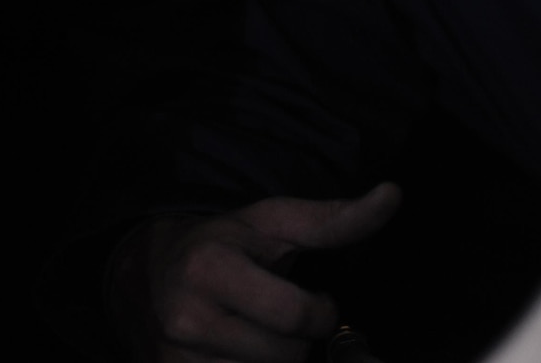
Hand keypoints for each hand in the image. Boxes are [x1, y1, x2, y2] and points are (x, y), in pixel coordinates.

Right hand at [118, 183, 401, 362]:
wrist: (147, 271)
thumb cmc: (224, 242)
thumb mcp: (274, 222)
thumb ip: (333, 219)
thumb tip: (393, 195)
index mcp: (211, 268)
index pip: (294, 317)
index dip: (320, 314)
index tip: (318, 305)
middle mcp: (187, 317)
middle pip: (283, 357)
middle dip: (297, 340)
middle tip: (281, 317)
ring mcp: (176, 357)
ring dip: (274, 361)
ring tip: (256, 330)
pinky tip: (239, 350)